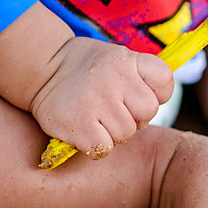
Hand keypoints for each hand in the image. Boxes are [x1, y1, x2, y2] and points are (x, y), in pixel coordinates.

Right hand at [28, 37, 173, 158]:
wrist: (43, 69)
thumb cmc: (87, 70)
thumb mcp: (118, 58)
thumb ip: (141, 76)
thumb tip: (158, 102)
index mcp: (127, 60)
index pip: (164, 81)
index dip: (156, 94)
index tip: (136, 94)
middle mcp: (114, 78)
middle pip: (147, 112)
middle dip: (134, 117)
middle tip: (114, 110)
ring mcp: (96, 100)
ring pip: (125, 134)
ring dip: (113, 133)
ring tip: (96, 118)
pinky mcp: (78, 123)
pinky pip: (104, 148)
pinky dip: (97, 146)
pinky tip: (86, 132)